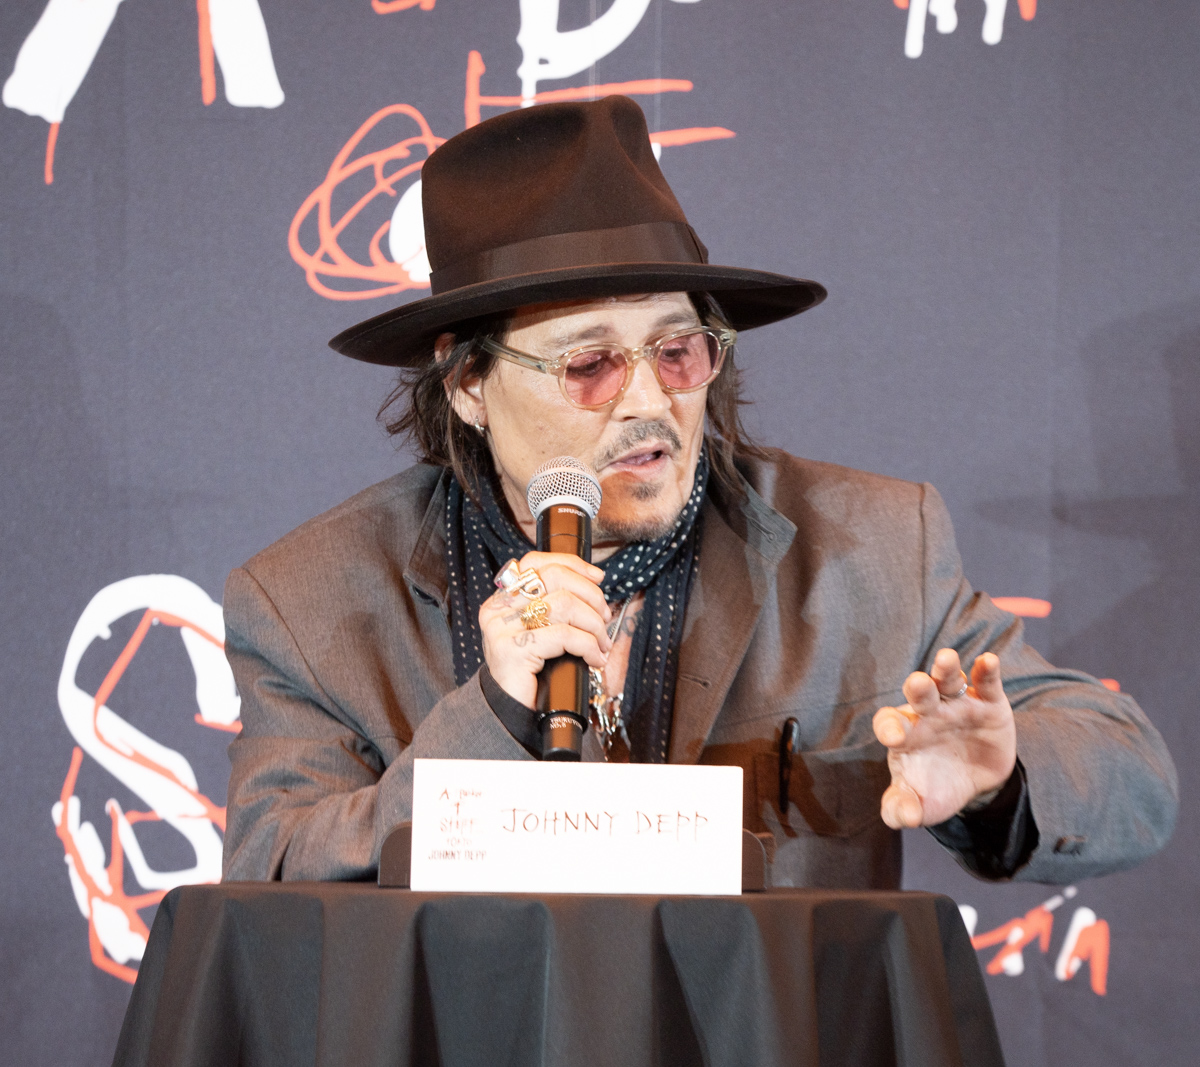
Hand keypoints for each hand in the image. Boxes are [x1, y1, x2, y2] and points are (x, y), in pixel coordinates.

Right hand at [479, 552, 611, 707]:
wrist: (509, 711)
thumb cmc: (531, 670)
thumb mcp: (542, 631)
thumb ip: (555, 605)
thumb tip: (593, 581)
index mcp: (503, 599)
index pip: (536, 562)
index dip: (572, 564)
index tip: (598, 578)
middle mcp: (498, 609)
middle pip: (553, 577)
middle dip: (590, 595)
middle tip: (604, 618)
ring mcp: (502, 629)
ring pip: (563, 604)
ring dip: (594, 624)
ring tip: (601, 643)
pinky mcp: (513, 651)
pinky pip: (564, 636)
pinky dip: (588, 645)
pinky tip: (594, 659)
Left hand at [873, 648, 1016, 828]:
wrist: (977, 784)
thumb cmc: (938, 788)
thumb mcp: (921, 806)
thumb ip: (902, 810)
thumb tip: (904, 817)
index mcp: (905, 734)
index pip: (890, 723)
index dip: (889, 727)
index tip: (893, 737)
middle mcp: (928, 714)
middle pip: (919, 695)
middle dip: (917, 689)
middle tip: (916, 684)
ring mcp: (957, 705)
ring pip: (948, 681)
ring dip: (946, 670)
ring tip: (946, 659)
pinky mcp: (988, 704)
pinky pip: (985, 683)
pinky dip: (986, 671)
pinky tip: (988, 660)